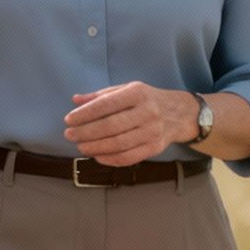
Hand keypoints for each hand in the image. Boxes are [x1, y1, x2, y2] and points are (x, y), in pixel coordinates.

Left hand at [64, 82, 194, 165]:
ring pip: (119, 144)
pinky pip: (130, 157)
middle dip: (86, 132)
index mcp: (137, 94)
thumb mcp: (127, 89)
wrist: (181, 113)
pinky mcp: (155, 148)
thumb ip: (101, 95)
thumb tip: (76, 100)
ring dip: (95, 147)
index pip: (107, 104)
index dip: (85, 113)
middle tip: (69, 135)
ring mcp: (152, 132)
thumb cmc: (147, 99)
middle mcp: (147, 113)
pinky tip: (97, 156)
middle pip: (111, 126)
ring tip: (80, 146)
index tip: (68, 120)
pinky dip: (111, 159)